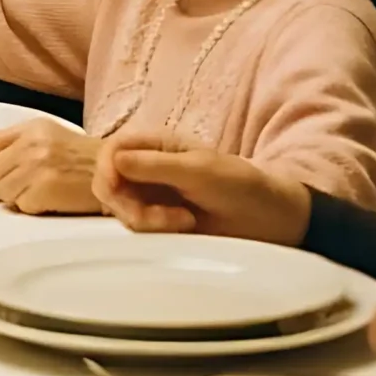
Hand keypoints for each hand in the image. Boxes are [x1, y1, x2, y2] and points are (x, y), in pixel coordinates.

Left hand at [0, 120, 103, 213]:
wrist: (116, 173)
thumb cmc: (83, 159)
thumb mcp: (48, 138)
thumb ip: (10, 144)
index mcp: (33, 128)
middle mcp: (33, 143)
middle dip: (3, 182)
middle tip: (26, 186)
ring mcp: (39, 166)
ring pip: (3, 190)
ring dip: (17, 197)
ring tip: (40, 192)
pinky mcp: (45, 188)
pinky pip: (20, 204)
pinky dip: (31, 207)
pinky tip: (49, 200)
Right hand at [91, 131, 310, 243]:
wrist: (270, 219)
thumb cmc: (241, 185)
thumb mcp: (200, 171)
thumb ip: (156, 166)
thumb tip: (114, 159)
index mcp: (156, 144)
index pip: (112, 150)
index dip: (106, 169)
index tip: (115, 190)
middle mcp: (147, 167)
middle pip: (109, 183)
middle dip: (128, 205)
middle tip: (159, 218)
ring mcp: (151, 195)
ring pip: (120, 209)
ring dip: (145, 221)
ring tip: (183, 221)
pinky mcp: (157, 220)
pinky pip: (136, 227)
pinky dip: (153, 231)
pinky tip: (183, 227)